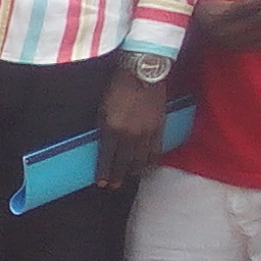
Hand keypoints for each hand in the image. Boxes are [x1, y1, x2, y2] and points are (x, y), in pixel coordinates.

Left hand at [95, 64, 170, 188]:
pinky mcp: (160, 127)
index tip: (101, 183)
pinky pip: (156, 149)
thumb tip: (103, 144)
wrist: (143, 74)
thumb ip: (103, 128)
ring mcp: (147, 132)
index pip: (106, 157)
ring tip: (130, 177)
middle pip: (123, 161)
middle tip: (114, 186)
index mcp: (113, 129)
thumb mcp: (102, 108)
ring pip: (141, 158)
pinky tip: (148, 166)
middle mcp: (130, 134)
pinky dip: (151, 160)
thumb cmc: (118, 88)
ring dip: (134, 170)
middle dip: (118, 175)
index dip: (104, 171)